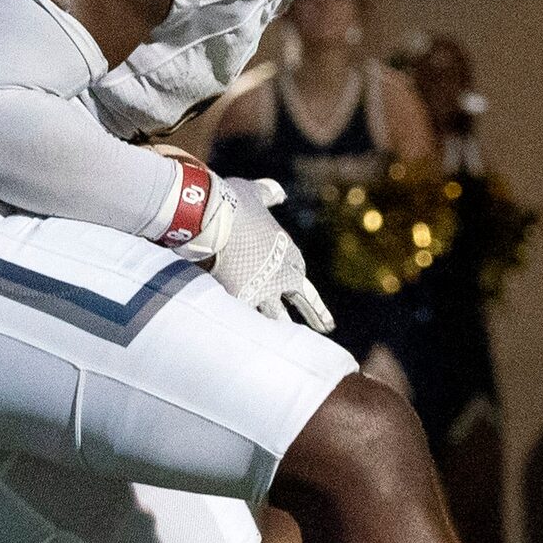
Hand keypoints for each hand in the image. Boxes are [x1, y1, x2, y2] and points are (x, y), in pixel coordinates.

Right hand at [191, 175, 333, 331]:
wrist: (215, 216)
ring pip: (277, 317)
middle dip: (315, 313)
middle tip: (326, 328)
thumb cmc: (233, 202)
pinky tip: (250, 346)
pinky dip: (248, 331)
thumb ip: (268, 194)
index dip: (297, 278)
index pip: (298, 269)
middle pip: (302, 297)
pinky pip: (247, 320)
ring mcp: (263, 289)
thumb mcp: (254, 193)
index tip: (299, 288)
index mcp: (287, 249)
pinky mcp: (242, 300)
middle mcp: (281, 272)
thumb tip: (280, 192)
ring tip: (289, 350)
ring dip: (283, 330)